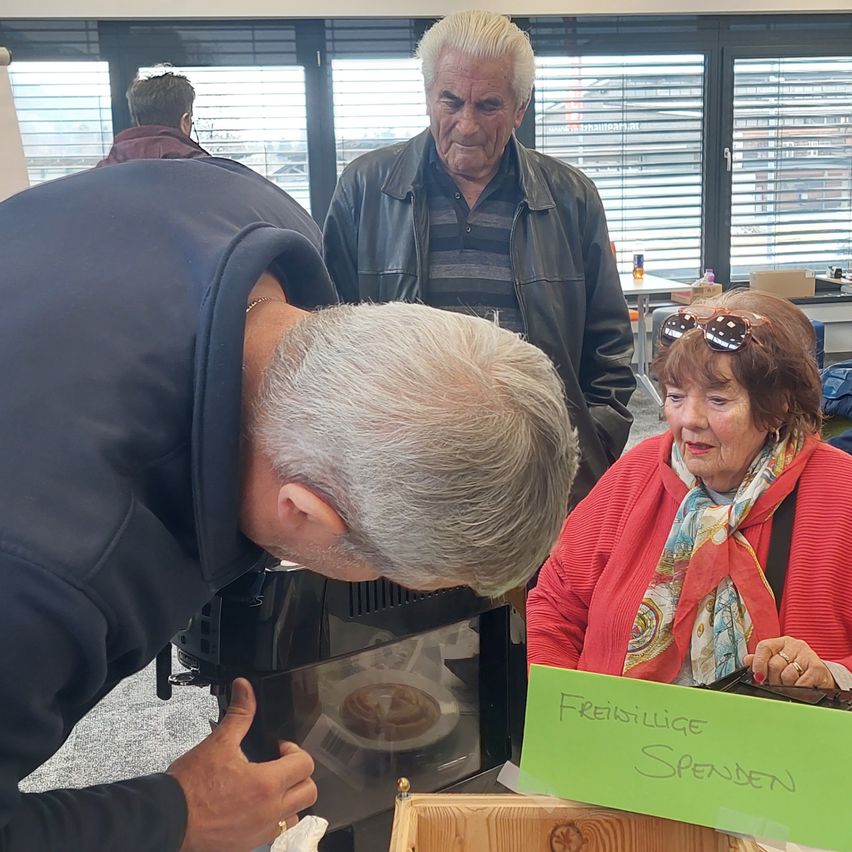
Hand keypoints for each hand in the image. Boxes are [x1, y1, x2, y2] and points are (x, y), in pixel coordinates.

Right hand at [168, 677, 316, 851]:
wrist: (167, 819)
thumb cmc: (189, 787)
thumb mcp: (218, 742)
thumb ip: (239, 713)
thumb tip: (245, 689)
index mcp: (266, 784)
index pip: (305, 764)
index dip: (293, 750)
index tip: (279, 748)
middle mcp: (269, 811)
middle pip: (308, 791)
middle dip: (298, 775)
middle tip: (279, 766)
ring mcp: (260, 832)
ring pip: (295, 815)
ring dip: (289, 800)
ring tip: (270, 788)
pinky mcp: (247, 845)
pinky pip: (275, 834)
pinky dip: (273, 819)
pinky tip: (255, 807)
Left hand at [745, 636, 834, 688]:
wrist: (822, 677)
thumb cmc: (796, 669)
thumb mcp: (778, 662)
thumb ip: (760, 660)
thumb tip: (747, 660)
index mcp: (781, 642)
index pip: (764, 647)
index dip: (758, 663)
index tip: (758, 677)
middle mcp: (795, 645)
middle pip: (774, 664)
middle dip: (773, 679)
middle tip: (777, 684)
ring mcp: (807, 654)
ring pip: (787, 674)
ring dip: (786, 685)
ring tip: (790, 685)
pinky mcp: (818, 667)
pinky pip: (801, 683)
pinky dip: (798, 690)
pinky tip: (800, 688)